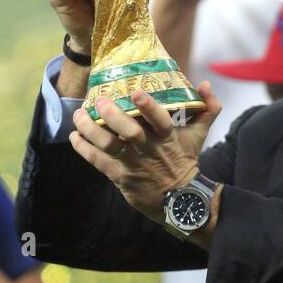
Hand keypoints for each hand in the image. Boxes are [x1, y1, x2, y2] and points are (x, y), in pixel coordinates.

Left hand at [68, 81, 222, 222]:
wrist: (178, 199)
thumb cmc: (184, 160)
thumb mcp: (199, 135)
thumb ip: (207, 108)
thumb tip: (207, 83)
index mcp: (168, 137)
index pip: (160, 120)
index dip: (148, 107)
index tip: (136, 92)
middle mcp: (149, 150)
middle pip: (130, 132)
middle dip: (113, 116)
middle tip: (99, 100)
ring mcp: (133, 164)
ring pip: (109, 146)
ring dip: (91, 130)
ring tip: (79, 115)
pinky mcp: (120, 176)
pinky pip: (99, 162)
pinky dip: (84, 149)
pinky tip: (75, 136)